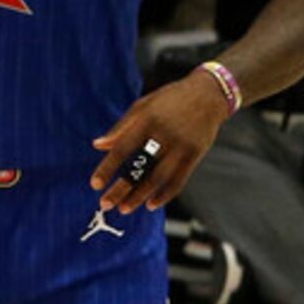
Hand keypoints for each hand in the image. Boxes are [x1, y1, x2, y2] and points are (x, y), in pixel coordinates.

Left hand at [91, 72, 230, 212]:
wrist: (207, 95)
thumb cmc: (168, 100)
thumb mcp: (141, 106)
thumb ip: (120, 127)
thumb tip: (98, 145)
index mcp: (146, 120)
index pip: (122, 148)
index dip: (108, 167)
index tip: (95, 184)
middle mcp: (164, 134)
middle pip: (140, 168)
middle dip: (122, 188)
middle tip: (106, 204)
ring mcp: (182, 146)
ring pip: (159, 178)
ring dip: (141, 196)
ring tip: (125, 208)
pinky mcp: (195, 155)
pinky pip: (179, 180)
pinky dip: (165, 195)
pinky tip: (151, 205)